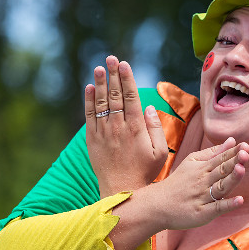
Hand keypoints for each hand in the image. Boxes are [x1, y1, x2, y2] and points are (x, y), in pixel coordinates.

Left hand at [85, 56, 167, 196]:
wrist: (122, 191)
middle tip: (111, 58)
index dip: (127, 79)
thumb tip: (149, 108)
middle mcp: (118, 128)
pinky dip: (89, 101)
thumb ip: (156, 128)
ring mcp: (103, 133)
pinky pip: (89, 117)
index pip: (130, 98)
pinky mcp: (93, 141)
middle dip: (113, 75)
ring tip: (99, 67)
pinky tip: (89, 88)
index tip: (124, 64)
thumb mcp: (160, 152)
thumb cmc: (145, 172)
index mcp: (136, 129)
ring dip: (100, 84)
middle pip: (115, 96)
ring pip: (101, 103)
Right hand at [154, 137, 248, 230]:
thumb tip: (232, 140)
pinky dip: (228, 204)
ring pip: (220, 187)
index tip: (245, 146)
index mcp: (202, 168)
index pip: (220, 158)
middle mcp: (203, 182)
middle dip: (234, 162)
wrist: (156, 205)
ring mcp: (203, 198)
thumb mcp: (192, 162)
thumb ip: (213, 153)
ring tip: (242, 169)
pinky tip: (239, 200)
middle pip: (221, 171)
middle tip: (245, 153)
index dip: (233, 153)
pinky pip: (217, 208)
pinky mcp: (202, 213)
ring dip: (232, 179)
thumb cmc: (178, 182)